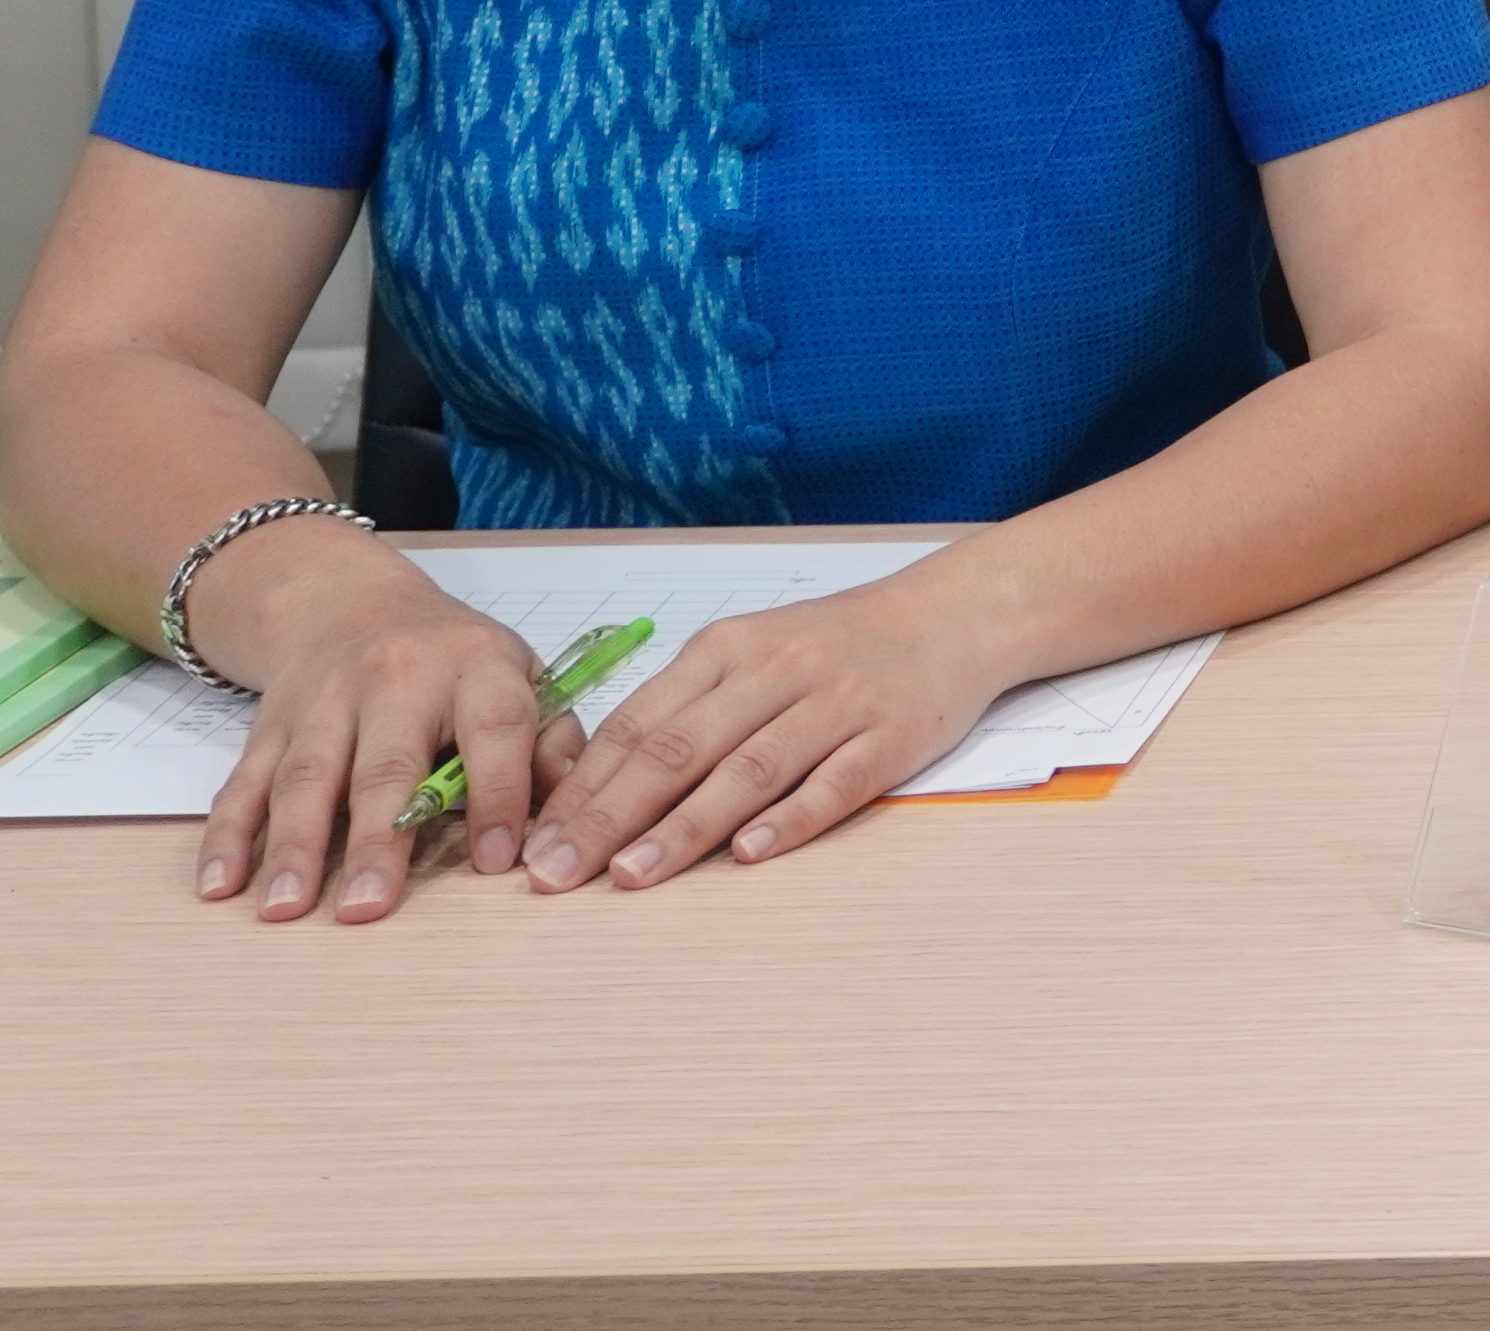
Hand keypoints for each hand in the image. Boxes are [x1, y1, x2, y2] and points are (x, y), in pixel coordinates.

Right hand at [188, 524, 576, 925]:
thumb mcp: (517, 674)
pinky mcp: (268, 727)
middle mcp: (395, 681)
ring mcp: (323, 704)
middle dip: (377, 840)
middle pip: (385, 765)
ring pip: (307, 778)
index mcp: (473, 668)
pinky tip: (220, 886)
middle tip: (369, 908)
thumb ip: (549, 739)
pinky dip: (228, 836)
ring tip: (288, 910)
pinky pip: (243, 784)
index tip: (499, 861)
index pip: (494, 729)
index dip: (500, 793)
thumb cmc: (450, 661)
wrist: (347, 601)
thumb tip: (573, 808)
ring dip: (295, 848)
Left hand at [513, 574, 1010, 890]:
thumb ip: (685, 708)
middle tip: (558, 874)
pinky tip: (750, 854)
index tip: (535, 843)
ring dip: (685, 826)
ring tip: (631, 875)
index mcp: (728, 648)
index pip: (639, 723)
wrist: (954, 614)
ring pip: (748, 769)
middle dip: (610, 817)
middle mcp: (777, 671)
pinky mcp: (891, 737)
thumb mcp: (753, 652)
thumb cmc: (837, 645)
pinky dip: (791, 819)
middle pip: (680, 749)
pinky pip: (834, 782)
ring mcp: (837, 703)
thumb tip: (596, 788)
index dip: (583, 787)